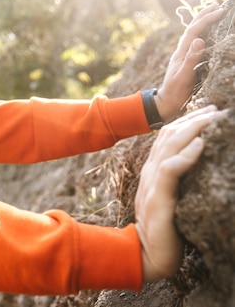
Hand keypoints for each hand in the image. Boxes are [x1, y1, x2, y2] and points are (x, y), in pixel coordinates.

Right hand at [134, 105, 223, 281]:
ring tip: (212, 119)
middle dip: (194, 120)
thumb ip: (177, 179)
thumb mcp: (172, 197)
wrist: (147, 254)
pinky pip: (170, 169)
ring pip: (170, 146)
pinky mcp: (158, 197)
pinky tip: (201, 144)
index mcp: (153, 171)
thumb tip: (198, 163)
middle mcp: (150, 171)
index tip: (209, 113)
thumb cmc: (166, 230)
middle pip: (169, 135)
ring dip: (193, 129)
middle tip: (216, 109)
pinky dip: (186, 154)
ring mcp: (152, 183)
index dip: (187, 121)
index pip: (167, 137)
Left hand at [155, 4, 223, 122]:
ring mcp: (184, 56)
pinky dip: (204, 34)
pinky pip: (196, 43)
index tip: (219, 11)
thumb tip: (199, 39)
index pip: (193, 31)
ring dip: (203, 23)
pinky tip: (210, 33)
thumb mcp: (184, 76)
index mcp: (180, 53)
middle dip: (203, 16)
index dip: (205, 20)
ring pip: (194, 35)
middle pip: (192, 29)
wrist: (167, 103)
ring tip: (215, 13)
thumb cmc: (176, 92)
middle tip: (217, 5)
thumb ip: (191, 58)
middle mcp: (182, 52)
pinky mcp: (188, 62)